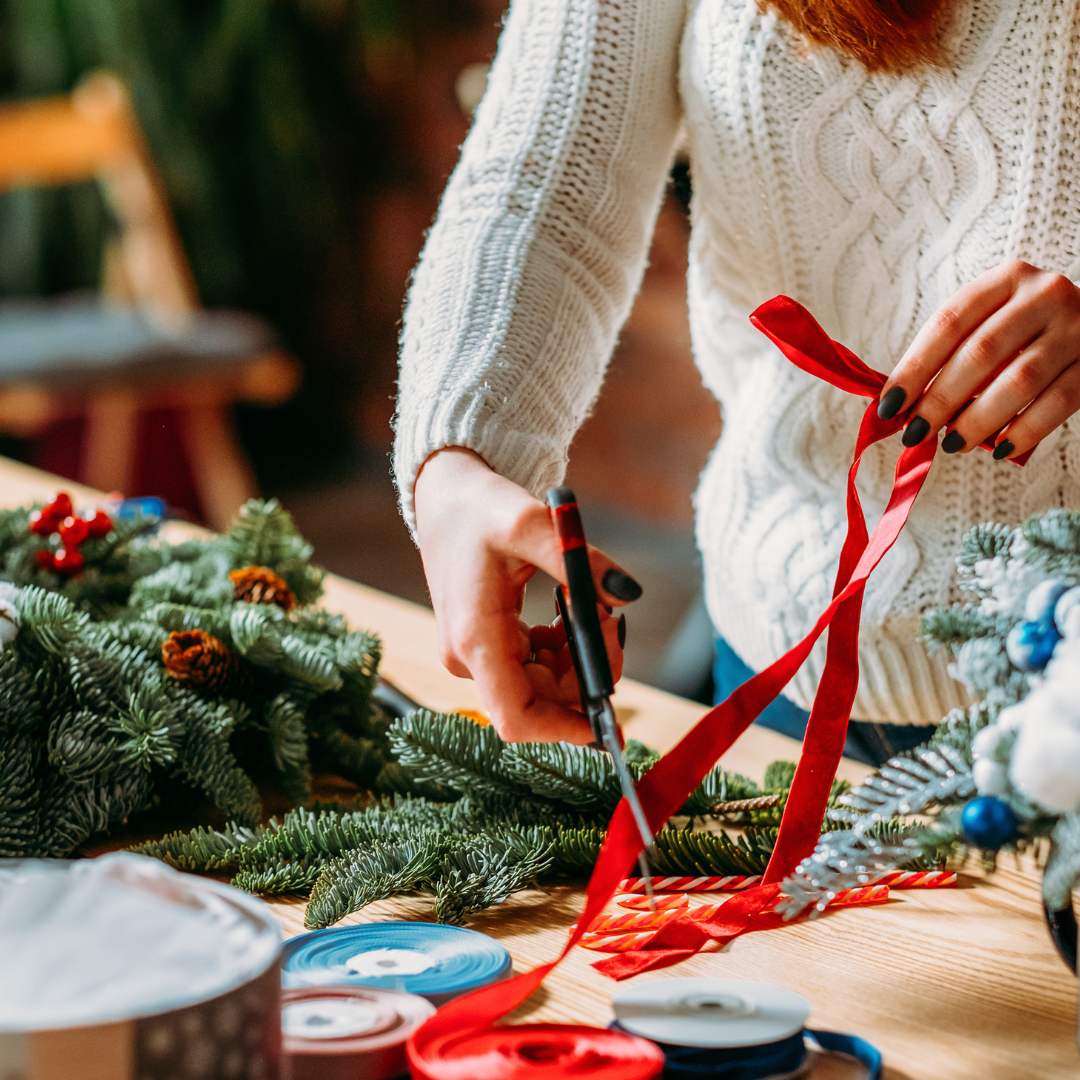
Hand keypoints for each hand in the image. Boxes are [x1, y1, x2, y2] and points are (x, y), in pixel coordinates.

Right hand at [412, 447, 640, 742]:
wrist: (443, 496)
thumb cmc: (478, 508)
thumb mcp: (530, 524)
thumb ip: (580, 562)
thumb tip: (627, 595)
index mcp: (475, 638)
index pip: (517, 717)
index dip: (564, 730)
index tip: (608, 719)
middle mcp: (470, 657)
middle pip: (541, 700)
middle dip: (587, 671)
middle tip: (612, 620)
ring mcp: (475, 654)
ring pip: (542, 683)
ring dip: (578, 655)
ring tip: (592, 606)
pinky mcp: (484, 644)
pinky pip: (534, 666)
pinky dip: (562, 647)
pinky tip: (569, 610)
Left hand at [877, 260, 1079, 459]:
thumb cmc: (1026, 328)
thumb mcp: (990, 321)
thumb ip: (952, 353)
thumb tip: (902, 405)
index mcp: (1005, 279)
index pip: (948, 323)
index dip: (914, 367)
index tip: (888, 405)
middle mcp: (1043, 296)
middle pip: (980, 353)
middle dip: (940, 399)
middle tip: (915, 432)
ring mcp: (1076, 328)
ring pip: (1019, 381)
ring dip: (978, 419)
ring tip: (952, 443)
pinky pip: (1058, 402)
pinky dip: (1025, 430)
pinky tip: (1001, 448)